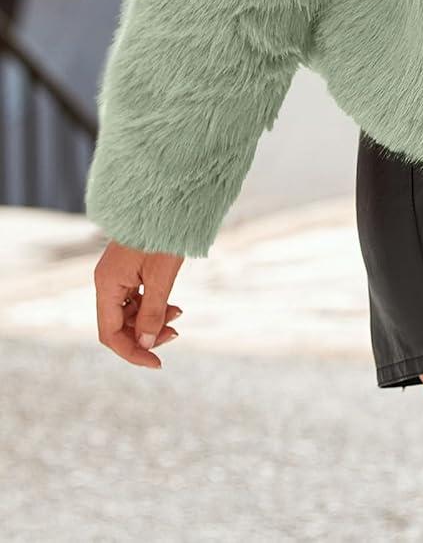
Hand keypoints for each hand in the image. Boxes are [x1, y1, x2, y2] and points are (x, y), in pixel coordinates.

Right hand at [94, 240, 185, 367]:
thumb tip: (146, 344)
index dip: (132, 352)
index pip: (110, 334)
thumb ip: (153, 312)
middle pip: (119, 325)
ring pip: (129, 312)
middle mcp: (107, 281)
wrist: (167, 198)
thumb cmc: (164, 233)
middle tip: (175, 333)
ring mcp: (117, 275)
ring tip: (178, 316)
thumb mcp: (162, 276)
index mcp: (107, 284)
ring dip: (151, 320)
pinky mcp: (129, 269)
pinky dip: (153, 305)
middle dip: (145, 335)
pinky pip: (136, 298)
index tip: (157, 362)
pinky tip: (173, 306)